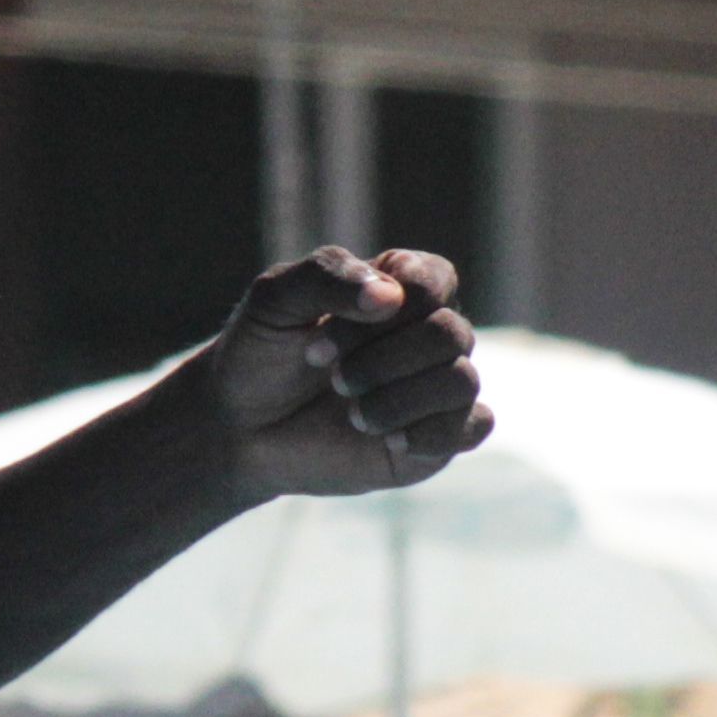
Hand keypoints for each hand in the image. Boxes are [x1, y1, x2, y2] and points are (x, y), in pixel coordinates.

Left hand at [202, 248, 491, 500]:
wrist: (242, 427)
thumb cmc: (261, 354)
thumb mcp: (274, 299)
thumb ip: (327, 277)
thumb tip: (390, 296)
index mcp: (400, 287)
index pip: (431, 281)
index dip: (383, 309)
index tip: (317, 339)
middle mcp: (429, 333)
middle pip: (449, 333)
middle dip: (383, 360)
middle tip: (332, 378)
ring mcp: (437, 386)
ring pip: (462, 381)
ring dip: (399, 399)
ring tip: (353, 415)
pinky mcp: (439, 437)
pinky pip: (474, 427)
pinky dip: (431, 433)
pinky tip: (387, 440)